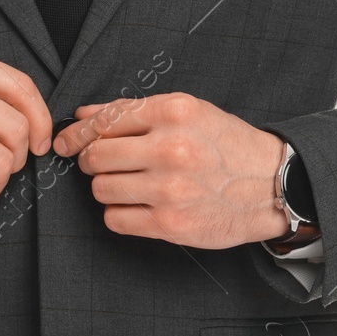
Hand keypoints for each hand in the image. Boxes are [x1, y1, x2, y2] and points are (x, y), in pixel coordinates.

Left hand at [51, 91, 289, 248]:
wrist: (271, 184)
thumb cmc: (225, 144)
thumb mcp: (187, 111)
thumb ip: (133, 111)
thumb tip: (83, 115)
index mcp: (173, 112)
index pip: (105, 120)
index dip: (77, 133)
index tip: (65, 142)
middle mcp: (170, 148)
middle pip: (96, 156)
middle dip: (91, 161)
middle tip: (101, 163)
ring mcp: (169, 188)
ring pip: (101, 188)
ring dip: (106, 187)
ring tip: (128, 183)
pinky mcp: (170, 223)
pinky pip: (115, 219)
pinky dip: (119, 212)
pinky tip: (138, 204)